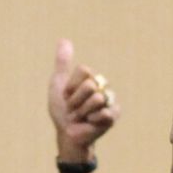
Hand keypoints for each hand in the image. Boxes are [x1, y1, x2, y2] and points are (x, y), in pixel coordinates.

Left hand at [47, 38, 118, 160]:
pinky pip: (104, 112)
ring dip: (82, 111)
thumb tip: (64, 39)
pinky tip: (91, 123)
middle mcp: (102, 86)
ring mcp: (109, 100)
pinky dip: (92, 120)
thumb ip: (63, 63)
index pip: (84, 71)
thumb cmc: (62, 111)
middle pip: (89, 84)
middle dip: (75, 100)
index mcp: (91, 78)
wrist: (66, 133)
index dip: (70, 86)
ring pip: (96, 98)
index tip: (67, 96)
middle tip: (73, 109)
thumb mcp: (58, 85)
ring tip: (81, 116)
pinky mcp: (114, 115)